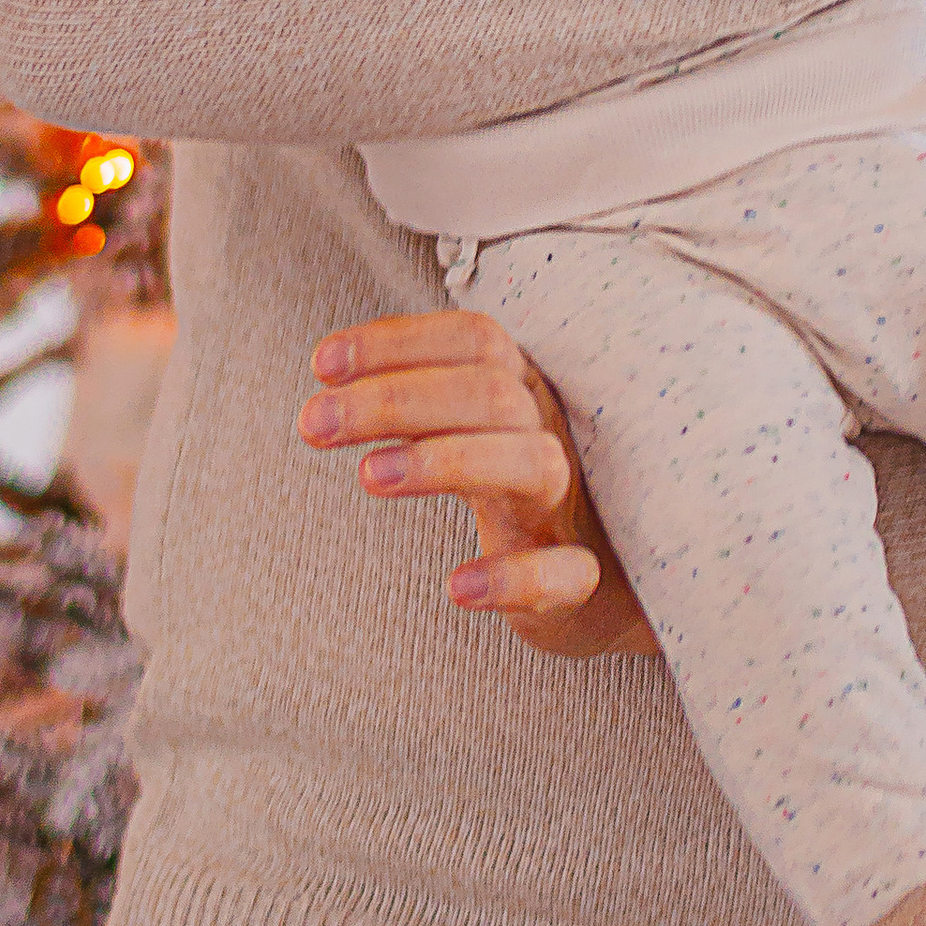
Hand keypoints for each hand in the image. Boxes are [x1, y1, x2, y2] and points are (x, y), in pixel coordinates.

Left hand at [299, 309, 658, 659]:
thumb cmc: (519, 491)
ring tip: (368, 476)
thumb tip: (330, 372)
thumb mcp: (475, 431)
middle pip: (490, 394)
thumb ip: (419, 398)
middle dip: (395, 399)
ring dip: (447, 461)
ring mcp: (569, 509)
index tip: (323, 364)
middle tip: (312, 423)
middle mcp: (550, 437)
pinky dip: (514, 579)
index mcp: (524, 392)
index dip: (399, 341)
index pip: (474, 338)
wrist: (613, 582)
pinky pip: (564, 576)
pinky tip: (458, 587)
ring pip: (533, 465)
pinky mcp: (580, 583)